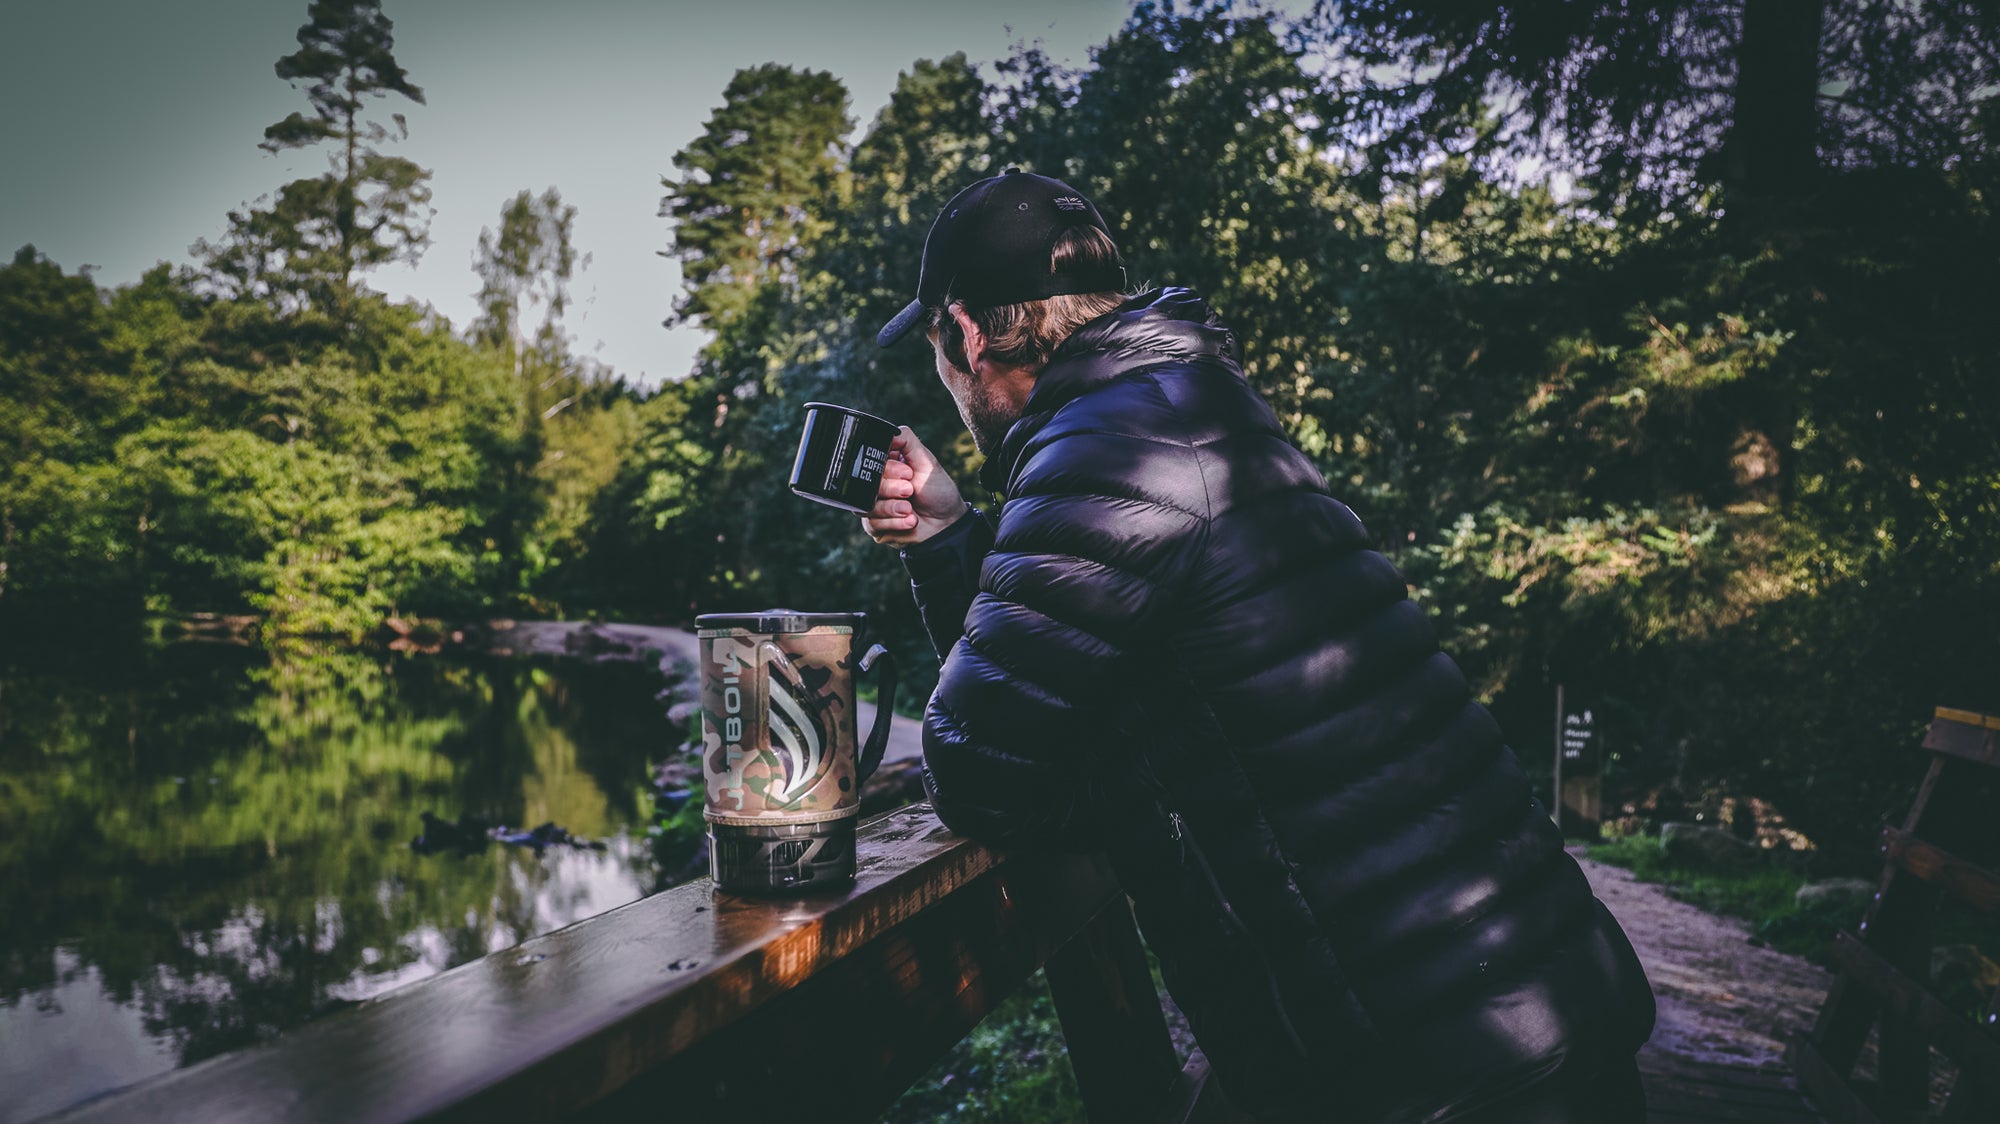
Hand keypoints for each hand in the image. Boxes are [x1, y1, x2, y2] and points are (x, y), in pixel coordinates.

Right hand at [863, 427, 966, 546]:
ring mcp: (873, 506)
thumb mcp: (926, 461)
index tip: (907, 473)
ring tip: (910, 510)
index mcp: (884, 466)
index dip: (886, 468)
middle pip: (864, 483)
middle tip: (909, 490)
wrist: (947, 523)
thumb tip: (889, 430)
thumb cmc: (937, 490)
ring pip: (864, 505)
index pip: (868, 461)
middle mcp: (875, 484)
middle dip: (889, 489)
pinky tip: (910, 521)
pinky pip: (872, 524)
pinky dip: (893, 523)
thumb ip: (907, 441)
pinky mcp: (875, 526)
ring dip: (891, 508)